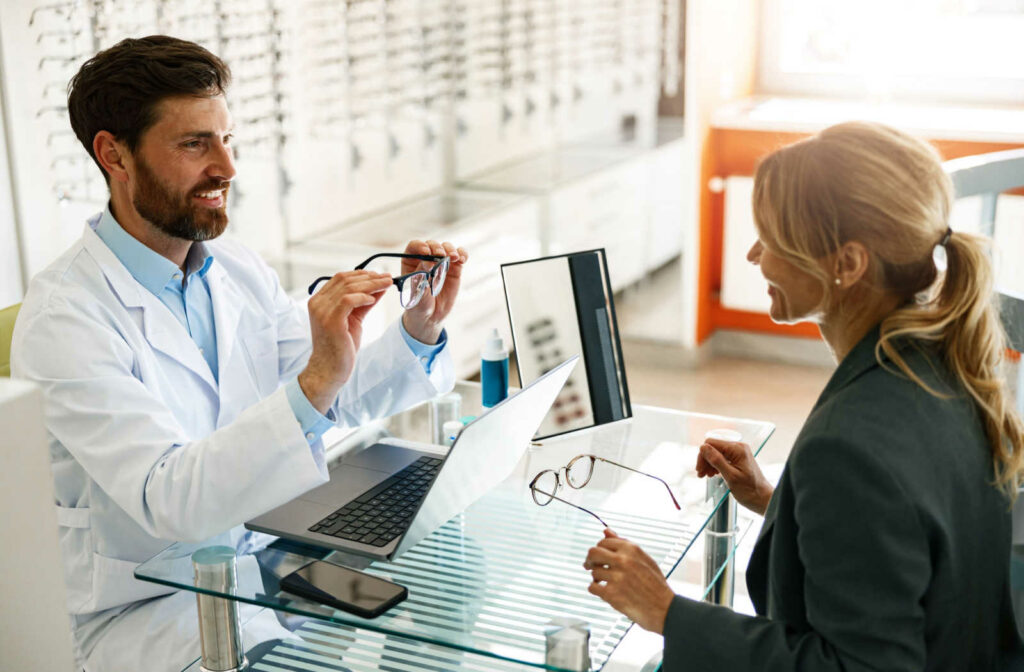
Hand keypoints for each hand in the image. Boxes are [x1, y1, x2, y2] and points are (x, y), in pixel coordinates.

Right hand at [299, 270, 391, 412]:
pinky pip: (348, 300)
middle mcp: (317, 303)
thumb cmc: (342, 345)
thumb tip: (380, 286)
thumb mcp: (355, 318)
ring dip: (371, 284)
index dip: (362, 274)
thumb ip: (364, 301)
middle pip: (345, 279)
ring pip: (348, 287)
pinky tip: (373, 299)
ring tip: (387, 284)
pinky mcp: (330, 320)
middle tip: (388, 277)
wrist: (330, 369)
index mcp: (320, 300)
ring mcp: (322, 311)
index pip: (341, 278)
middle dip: (370, 277)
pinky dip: (363, 297)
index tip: (380, 275)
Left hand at [400, 239, 467, 343]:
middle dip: (436, 247)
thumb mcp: (416, 293)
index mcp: (411, 263)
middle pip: (431, 245)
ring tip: (453, 257)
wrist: (431, 317)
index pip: (414, 247)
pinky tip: (462, 259)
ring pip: (446, 248)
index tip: (425, 251)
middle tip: (440, 255)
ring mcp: (441, 263)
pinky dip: (462, 254)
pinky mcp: (454, 268)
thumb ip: (421, 277)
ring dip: (450, 249)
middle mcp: (426, 259)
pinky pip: (459, 256)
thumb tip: (428, 261)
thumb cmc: (418, 304)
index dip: (419, 245)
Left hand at [583, 529, 675, 633]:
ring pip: (594, 572)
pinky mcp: (611, 594)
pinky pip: (592, 587)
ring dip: (597, 578)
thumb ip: (623, 544)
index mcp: (631, 549)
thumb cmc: (655, 585)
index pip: (603, 542)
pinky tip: (605, 591)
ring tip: (607, 583)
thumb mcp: (644, 559)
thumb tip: (606, 531)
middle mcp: (623, 560)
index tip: (598, 557)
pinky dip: (596, 590)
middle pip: (593, 553)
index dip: (599, 549)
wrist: (665, 609)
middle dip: (590, 560)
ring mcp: (617, 577)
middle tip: (589, 566)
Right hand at [696, 438, 773, 514]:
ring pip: (717, 453)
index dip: (703, 456)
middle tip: (701, 474)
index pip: (711, 443)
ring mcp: (739, 453)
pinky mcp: (739, 459)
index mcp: (737, 449)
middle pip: (713, 448)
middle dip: (705, 460)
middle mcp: (738, 447)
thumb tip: (703, 448)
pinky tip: (714, 474)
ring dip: (709, 464)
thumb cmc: (750, 491)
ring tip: (707, 475)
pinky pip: (723, 457)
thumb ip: (716, 460)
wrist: (763, 499)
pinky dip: (716, 465)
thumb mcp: (730, 476)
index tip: (700, 469)